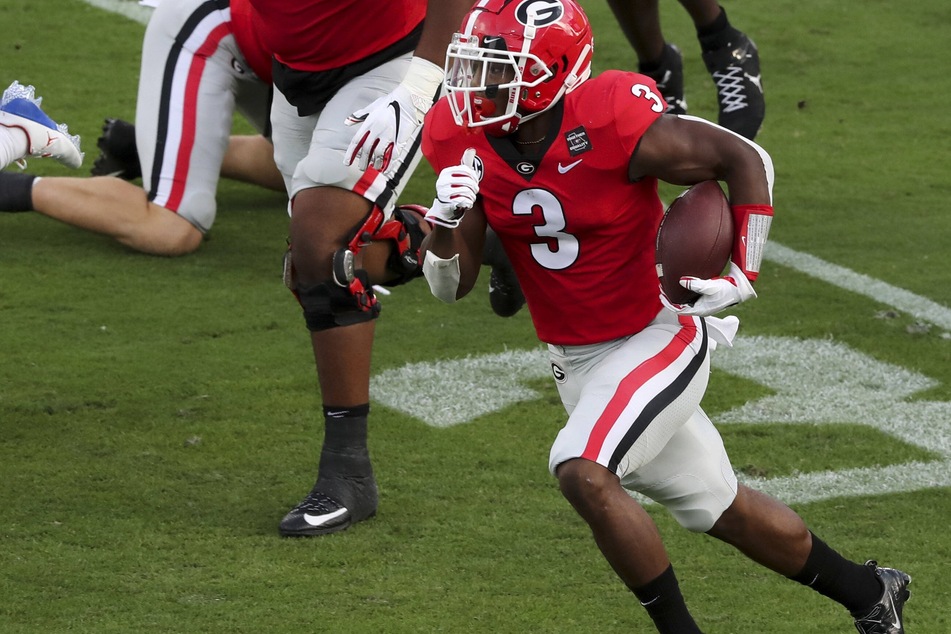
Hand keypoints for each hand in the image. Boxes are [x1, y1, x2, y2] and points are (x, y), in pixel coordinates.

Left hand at [344, 57, 443, 173]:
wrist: (408, 100)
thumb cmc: (390, 102)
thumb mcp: (372, 107)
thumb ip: (359, 116)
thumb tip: (346, 122)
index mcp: (369, 123)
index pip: (357, 141)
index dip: (351, 154)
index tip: (347, 163)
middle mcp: (377, 130)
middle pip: (367, 150)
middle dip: (363, 161)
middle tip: (362, 168)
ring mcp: (388, 135)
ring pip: (378, 154)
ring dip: (375, 163)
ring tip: (374, 168)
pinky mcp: (399, 139)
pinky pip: (392, 154)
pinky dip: (388, 164)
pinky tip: (385, 170)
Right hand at [425, 149, 478, 228]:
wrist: (443, 206)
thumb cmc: (453, 189)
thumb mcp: (456, 176)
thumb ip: (464, 165)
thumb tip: (472, 150)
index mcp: (445, 172)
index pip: (464, 170)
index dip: (474, 176)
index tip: (476, 181)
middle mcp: (442, 181)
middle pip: (467, 181)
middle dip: (475, 187)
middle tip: (476, 191)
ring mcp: (443, 192)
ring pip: (466, 191)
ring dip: (472, 196)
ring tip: (472, 197)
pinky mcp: (446, 203)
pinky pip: (464, 201)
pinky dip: (469, 203)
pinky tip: (468, 203)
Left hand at [660, 262, 755, 315]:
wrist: (740, 289)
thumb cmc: (726, 289)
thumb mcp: (711, 286)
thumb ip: (695, 284)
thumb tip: (681, 281)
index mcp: (700, 310)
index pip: (679, 310)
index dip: (668, 303)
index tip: (661, 295)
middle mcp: (700, 309)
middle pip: (680, 307)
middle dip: (669, 300)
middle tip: (661, 290)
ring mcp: (703, 305)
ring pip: (685, 303)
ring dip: (676, 297)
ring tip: (668, 288)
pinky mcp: (706, 300)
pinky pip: (690, 299)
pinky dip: (683, 294)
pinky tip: (681, 286)